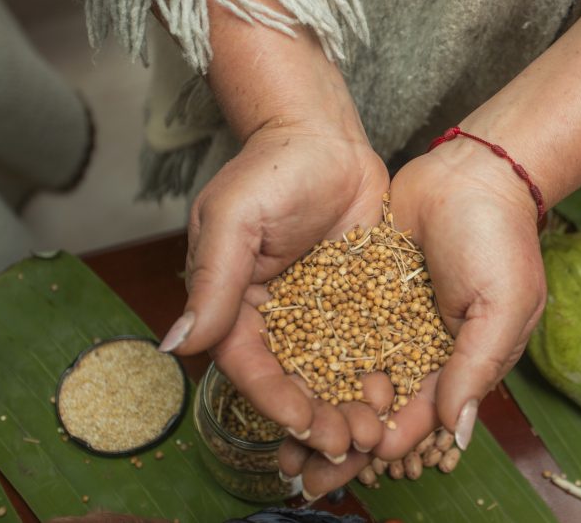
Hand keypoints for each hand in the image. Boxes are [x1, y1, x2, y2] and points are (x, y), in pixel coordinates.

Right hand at [164, 121, 390, 468]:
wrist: (325, 136)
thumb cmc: (270, 170)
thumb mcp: (235, 220)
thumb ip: (214, 282)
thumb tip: (177, 344)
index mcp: (238, 305)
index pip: (252, 365)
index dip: (276, 399)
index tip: (305, 425)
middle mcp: (279, 316)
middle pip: (296, 379)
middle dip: (321, 415)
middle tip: (351, 443)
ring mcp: (322, 309)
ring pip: (336, 370)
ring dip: (353, 404)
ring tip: (380, 430)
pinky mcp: (361, 296)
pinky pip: (371, 340)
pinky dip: (383, 368)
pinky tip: (403, 390)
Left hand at [278, 0, 580, 496]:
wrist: (473, 171)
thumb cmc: (500, 239)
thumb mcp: (503, 306)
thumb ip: (478, 366)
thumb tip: (456, 433)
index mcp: (458, 362)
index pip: (418, 415)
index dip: (385, 441)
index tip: (349, 461)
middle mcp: (420, 348)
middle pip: (376, 405)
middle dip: (341, 436)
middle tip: (302, 468)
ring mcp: (389, 319)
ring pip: (349, 373)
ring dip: (320, 404)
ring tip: (280, 432)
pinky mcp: (363, 288)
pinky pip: (334, 327)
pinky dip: (311, 352)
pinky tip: (279, 371)